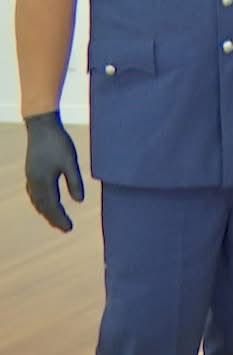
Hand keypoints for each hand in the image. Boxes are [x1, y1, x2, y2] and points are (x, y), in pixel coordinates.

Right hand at [24, 111, 82, 232]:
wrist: (41, 125)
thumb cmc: (58, 142)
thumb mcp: (70, 162)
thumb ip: (74, 182)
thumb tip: (79, 201)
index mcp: (43, 181)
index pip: (52, 206)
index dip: (60, 218)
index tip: (69, 229)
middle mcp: (34, 182)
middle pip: (43, 206)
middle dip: (53, 218)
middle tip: (65, 229)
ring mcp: (31, 176)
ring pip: (37, 200)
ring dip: (46, 211)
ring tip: (56, 219)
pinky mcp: (31, 171)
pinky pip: (35, 192)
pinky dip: (41, 201)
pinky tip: (46, 202)